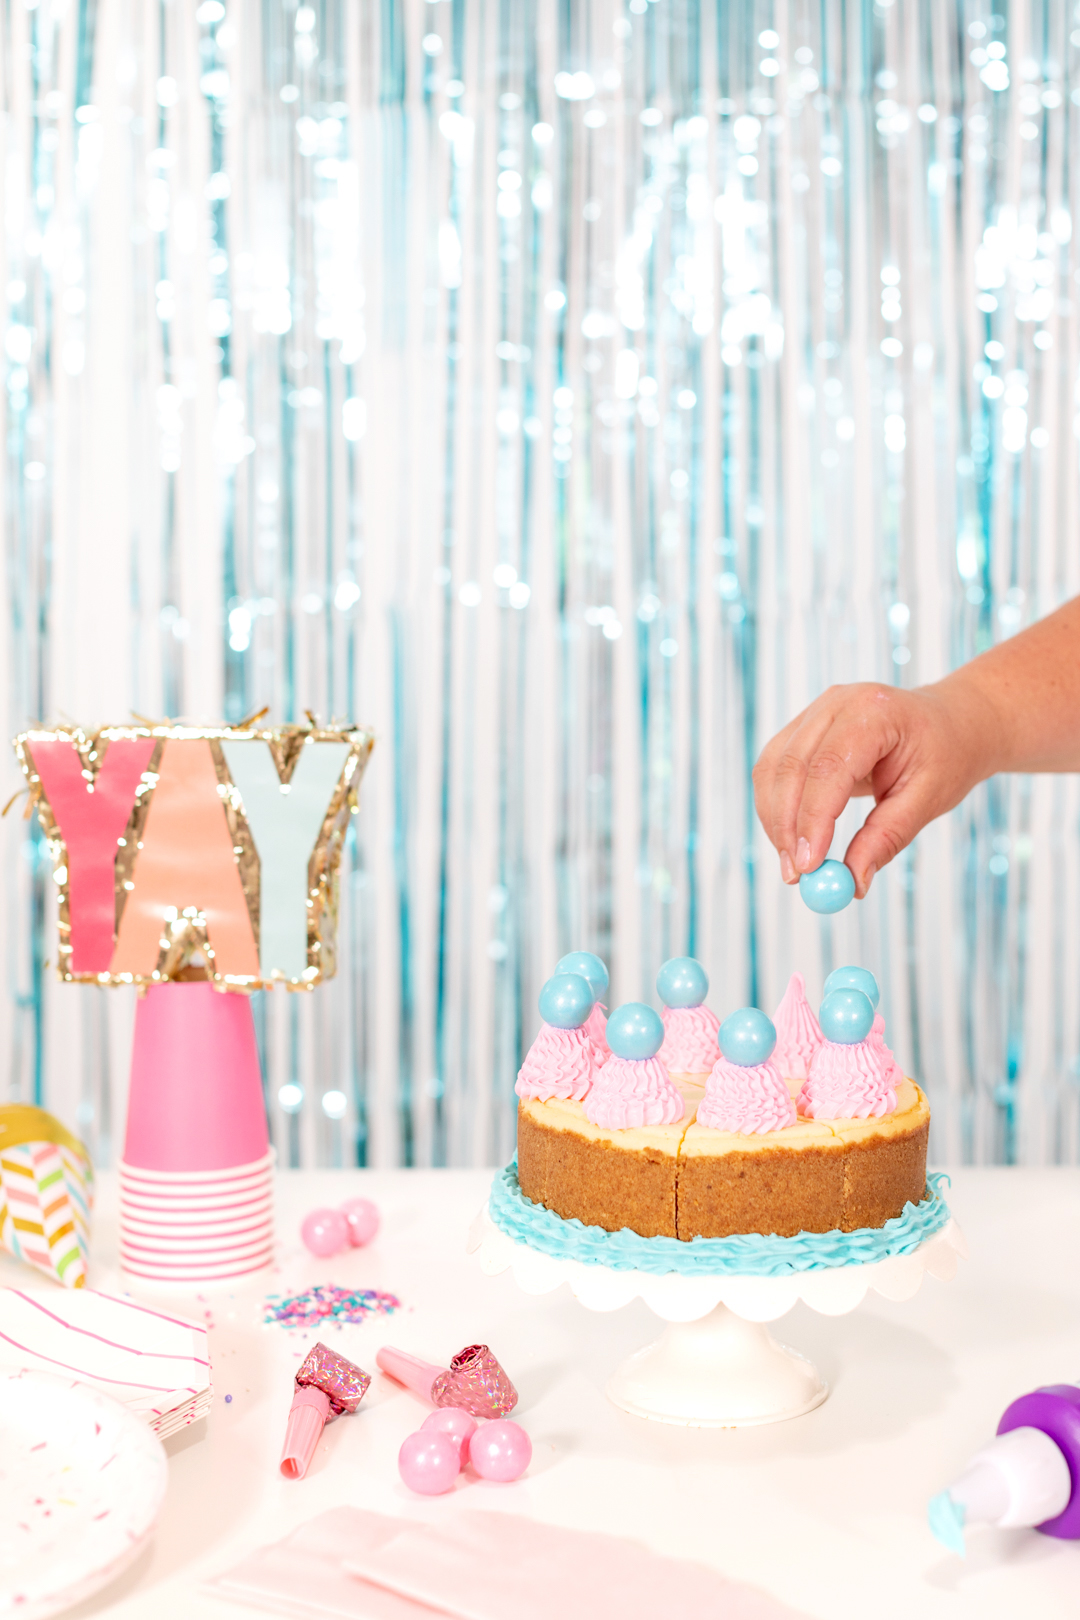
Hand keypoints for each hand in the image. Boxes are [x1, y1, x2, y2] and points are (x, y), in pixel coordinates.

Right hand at [752, 681, 996, 896]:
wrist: (950, 722)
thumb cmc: (945, 756)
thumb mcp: (928, 799)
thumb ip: (887, 838)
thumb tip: (854, 883)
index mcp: (874, 712)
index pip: (828, 767)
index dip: (813, 819)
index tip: (809, 866)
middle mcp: (836, 703)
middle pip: (790, 766)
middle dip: (786, 826)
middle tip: (796, 875)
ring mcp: (814, 712)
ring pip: (772, 769)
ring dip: (775, 821)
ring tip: (795, 865)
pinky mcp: (802, 728)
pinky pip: (774, 769)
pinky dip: (776, 808)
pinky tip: (793, 838)